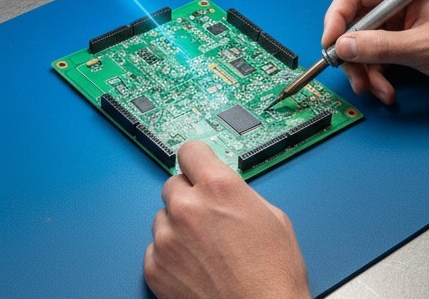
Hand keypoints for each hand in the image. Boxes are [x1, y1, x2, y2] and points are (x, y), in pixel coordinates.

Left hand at [144, 141, 309, 298]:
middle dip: (190, 196)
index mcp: (219, 188)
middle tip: (208, 217)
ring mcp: (167, 239)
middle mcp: (188, 208)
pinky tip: (195, 265)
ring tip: (205, 248)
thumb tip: (226, 188)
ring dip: (178, 226)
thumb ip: (240, 192)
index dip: (198, 160)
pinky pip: (155, 248)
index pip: (190, 150)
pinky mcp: (155, 267)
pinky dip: (170, 254)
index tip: (198, 165)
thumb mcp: (273, 217)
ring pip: (163, 217)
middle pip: (174, 184)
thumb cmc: (273, 277)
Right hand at [322, 0, 428, 104]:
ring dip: (367, 69)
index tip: (331, 44)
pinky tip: (387, 89)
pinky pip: (381, 54)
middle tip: (354, 76)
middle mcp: (399, 0)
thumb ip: (380, 47)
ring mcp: (403, 20)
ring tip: (376, 90)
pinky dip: (380, 73)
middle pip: (357, 22)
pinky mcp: (408, 39)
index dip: (337, 18)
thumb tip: (343, 46)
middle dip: (353, 53)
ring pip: (366, 43)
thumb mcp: (423, 46)